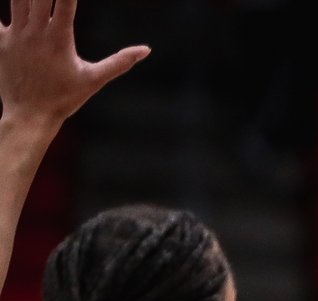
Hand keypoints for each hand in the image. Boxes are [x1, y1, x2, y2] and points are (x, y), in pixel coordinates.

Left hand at [0, 0, 148, 131]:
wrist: (29, 115)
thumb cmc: (64, 98)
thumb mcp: (94, 80)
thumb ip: (119, 62)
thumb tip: (146, 50)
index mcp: (59, 38)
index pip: (64, 2)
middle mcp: (35, 32)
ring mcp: (15, 35)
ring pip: (16, 0)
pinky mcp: (0, 41)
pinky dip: (5, 10)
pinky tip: (13, 6)